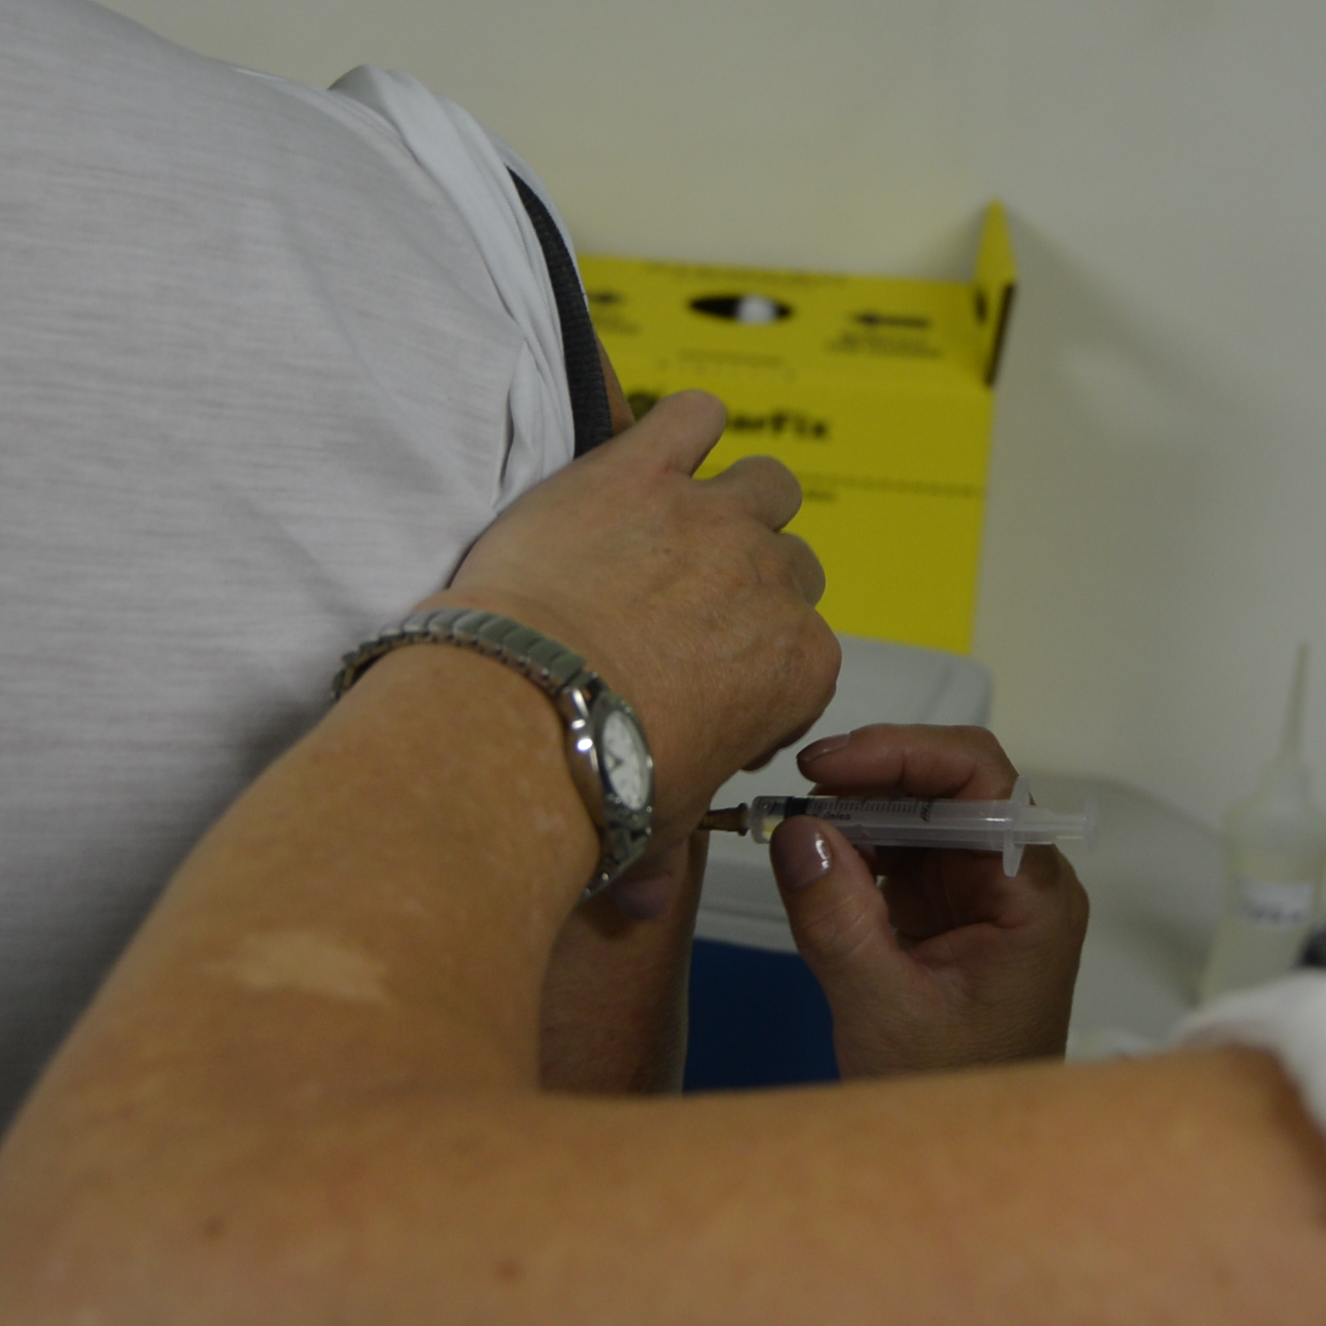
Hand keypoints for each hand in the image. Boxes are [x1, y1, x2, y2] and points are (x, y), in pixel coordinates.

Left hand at [439, 389, 838, 828]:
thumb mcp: (652, 830)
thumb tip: (642, 910)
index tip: (711, 687)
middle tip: (685, 609)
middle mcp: (772, 583)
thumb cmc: (594, 786)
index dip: (760, 668)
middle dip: (751, 583)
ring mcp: (711, 517)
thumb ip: (661, 859)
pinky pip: (692, 415)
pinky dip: (685, 423)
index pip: (808, 653)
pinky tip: (656, 445)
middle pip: (792, 563)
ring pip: (767, 482)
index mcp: (799, 668)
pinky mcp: (641, 469)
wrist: (517, 719)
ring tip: (679, 524)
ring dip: (735, 497)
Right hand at [770, 726, 1090, 1076]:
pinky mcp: (948, 913)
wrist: (964, 1163)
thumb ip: (837, 917)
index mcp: (1030, 896)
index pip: (984, 782)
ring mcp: (982, 895)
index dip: (906, 754)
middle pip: (952, 788)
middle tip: (797, 791)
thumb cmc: (945, 1096)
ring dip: (859, 812)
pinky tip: (818, 860)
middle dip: (873, 780)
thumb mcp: (879, 1008)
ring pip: (922, 815)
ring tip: (797, 828)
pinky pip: (903, 854)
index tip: (830, 765)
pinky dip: (857, 848)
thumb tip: (797, 830)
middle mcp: (1016, 881)